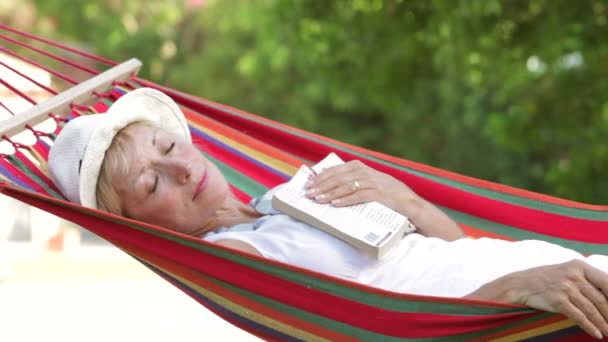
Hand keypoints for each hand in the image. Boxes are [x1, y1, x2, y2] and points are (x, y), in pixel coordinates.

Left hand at [304, 160, 421, 215]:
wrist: (406, 200)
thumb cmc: (381, 191)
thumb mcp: (365, 180)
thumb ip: (348, 179)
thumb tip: (324, 184)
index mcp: (357, 166)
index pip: (334, 170)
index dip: (319, 177)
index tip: (307, 184)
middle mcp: (363, 172)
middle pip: (337, 178)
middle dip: (321, 186)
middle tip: (308, 193)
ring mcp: (371, 182)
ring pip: (345, 187)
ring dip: (329, 193)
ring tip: (318, 199)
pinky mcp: (377, 194)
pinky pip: (358, 196)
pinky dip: (345, 200)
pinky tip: (335, 203)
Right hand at [468, 260, 607, 338]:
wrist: (519, 284)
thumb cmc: (545, 280)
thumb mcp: (566, 272)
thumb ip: (585, 280)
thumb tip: (605, 296)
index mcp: (579, 266)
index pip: (606, 282)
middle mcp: (573, 275)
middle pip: (600, 299)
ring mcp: (565, 287)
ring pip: (591, 309)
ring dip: (603, 324)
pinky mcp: (557, 300)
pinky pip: (579, 316)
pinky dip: (589, 327)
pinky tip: (596, 334)